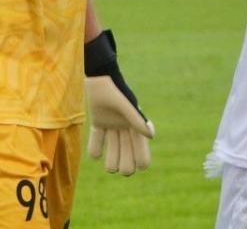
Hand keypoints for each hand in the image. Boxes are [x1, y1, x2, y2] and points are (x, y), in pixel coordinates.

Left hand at [85, 30, 153, 175]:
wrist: (98, 76)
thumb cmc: (114, 88)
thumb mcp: (125, 105)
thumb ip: (136, 119)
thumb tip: (151, 136)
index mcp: (135, 124)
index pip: (142, 148)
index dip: (143, 159)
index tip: (140, 166)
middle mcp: (125, 126)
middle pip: (128, 153)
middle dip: (126, 164)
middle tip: (122, 170)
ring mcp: (112, 125)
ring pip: (114, 150)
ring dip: (112, 161)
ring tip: (109, 167)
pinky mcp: (99, 122)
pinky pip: (98, 140)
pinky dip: (95, 150)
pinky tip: (96, 155)